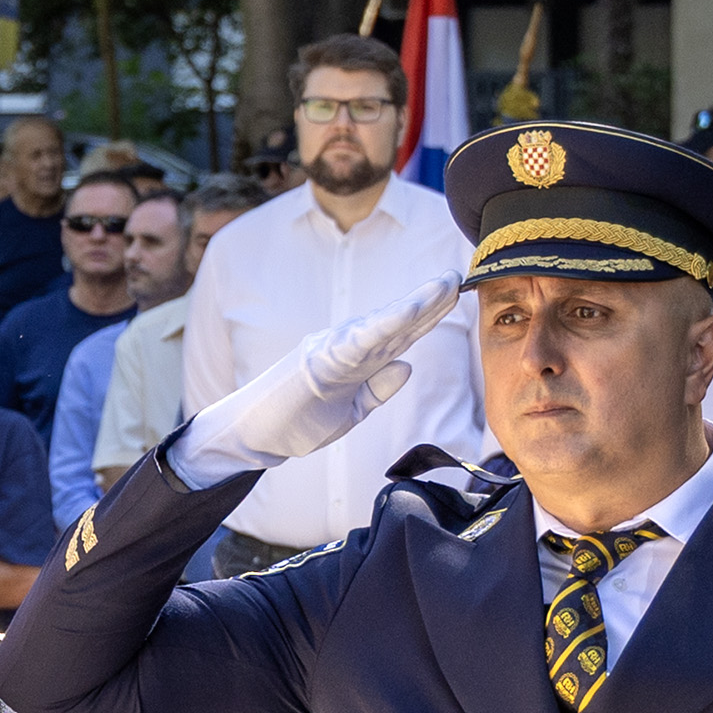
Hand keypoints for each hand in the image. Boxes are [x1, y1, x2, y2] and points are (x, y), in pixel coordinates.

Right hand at [172, 276, 462, 481]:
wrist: (254, 435)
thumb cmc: (297, 420)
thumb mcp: (352, 410)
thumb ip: (378, 389)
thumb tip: (408, 366)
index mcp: (357, 358)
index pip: (401, 334)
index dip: (429, 314)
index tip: (456, 294)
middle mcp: (347, 345)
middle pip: (398, 322)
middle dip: (430, 301)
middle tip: (458, 276)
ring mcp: (333, 349)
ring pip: (383, 324)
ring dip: (415, 305)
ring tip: (442, 286)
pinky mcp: (318, 361)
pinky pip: (358, 342)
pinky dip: (384, 326)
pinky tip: (408, 313)